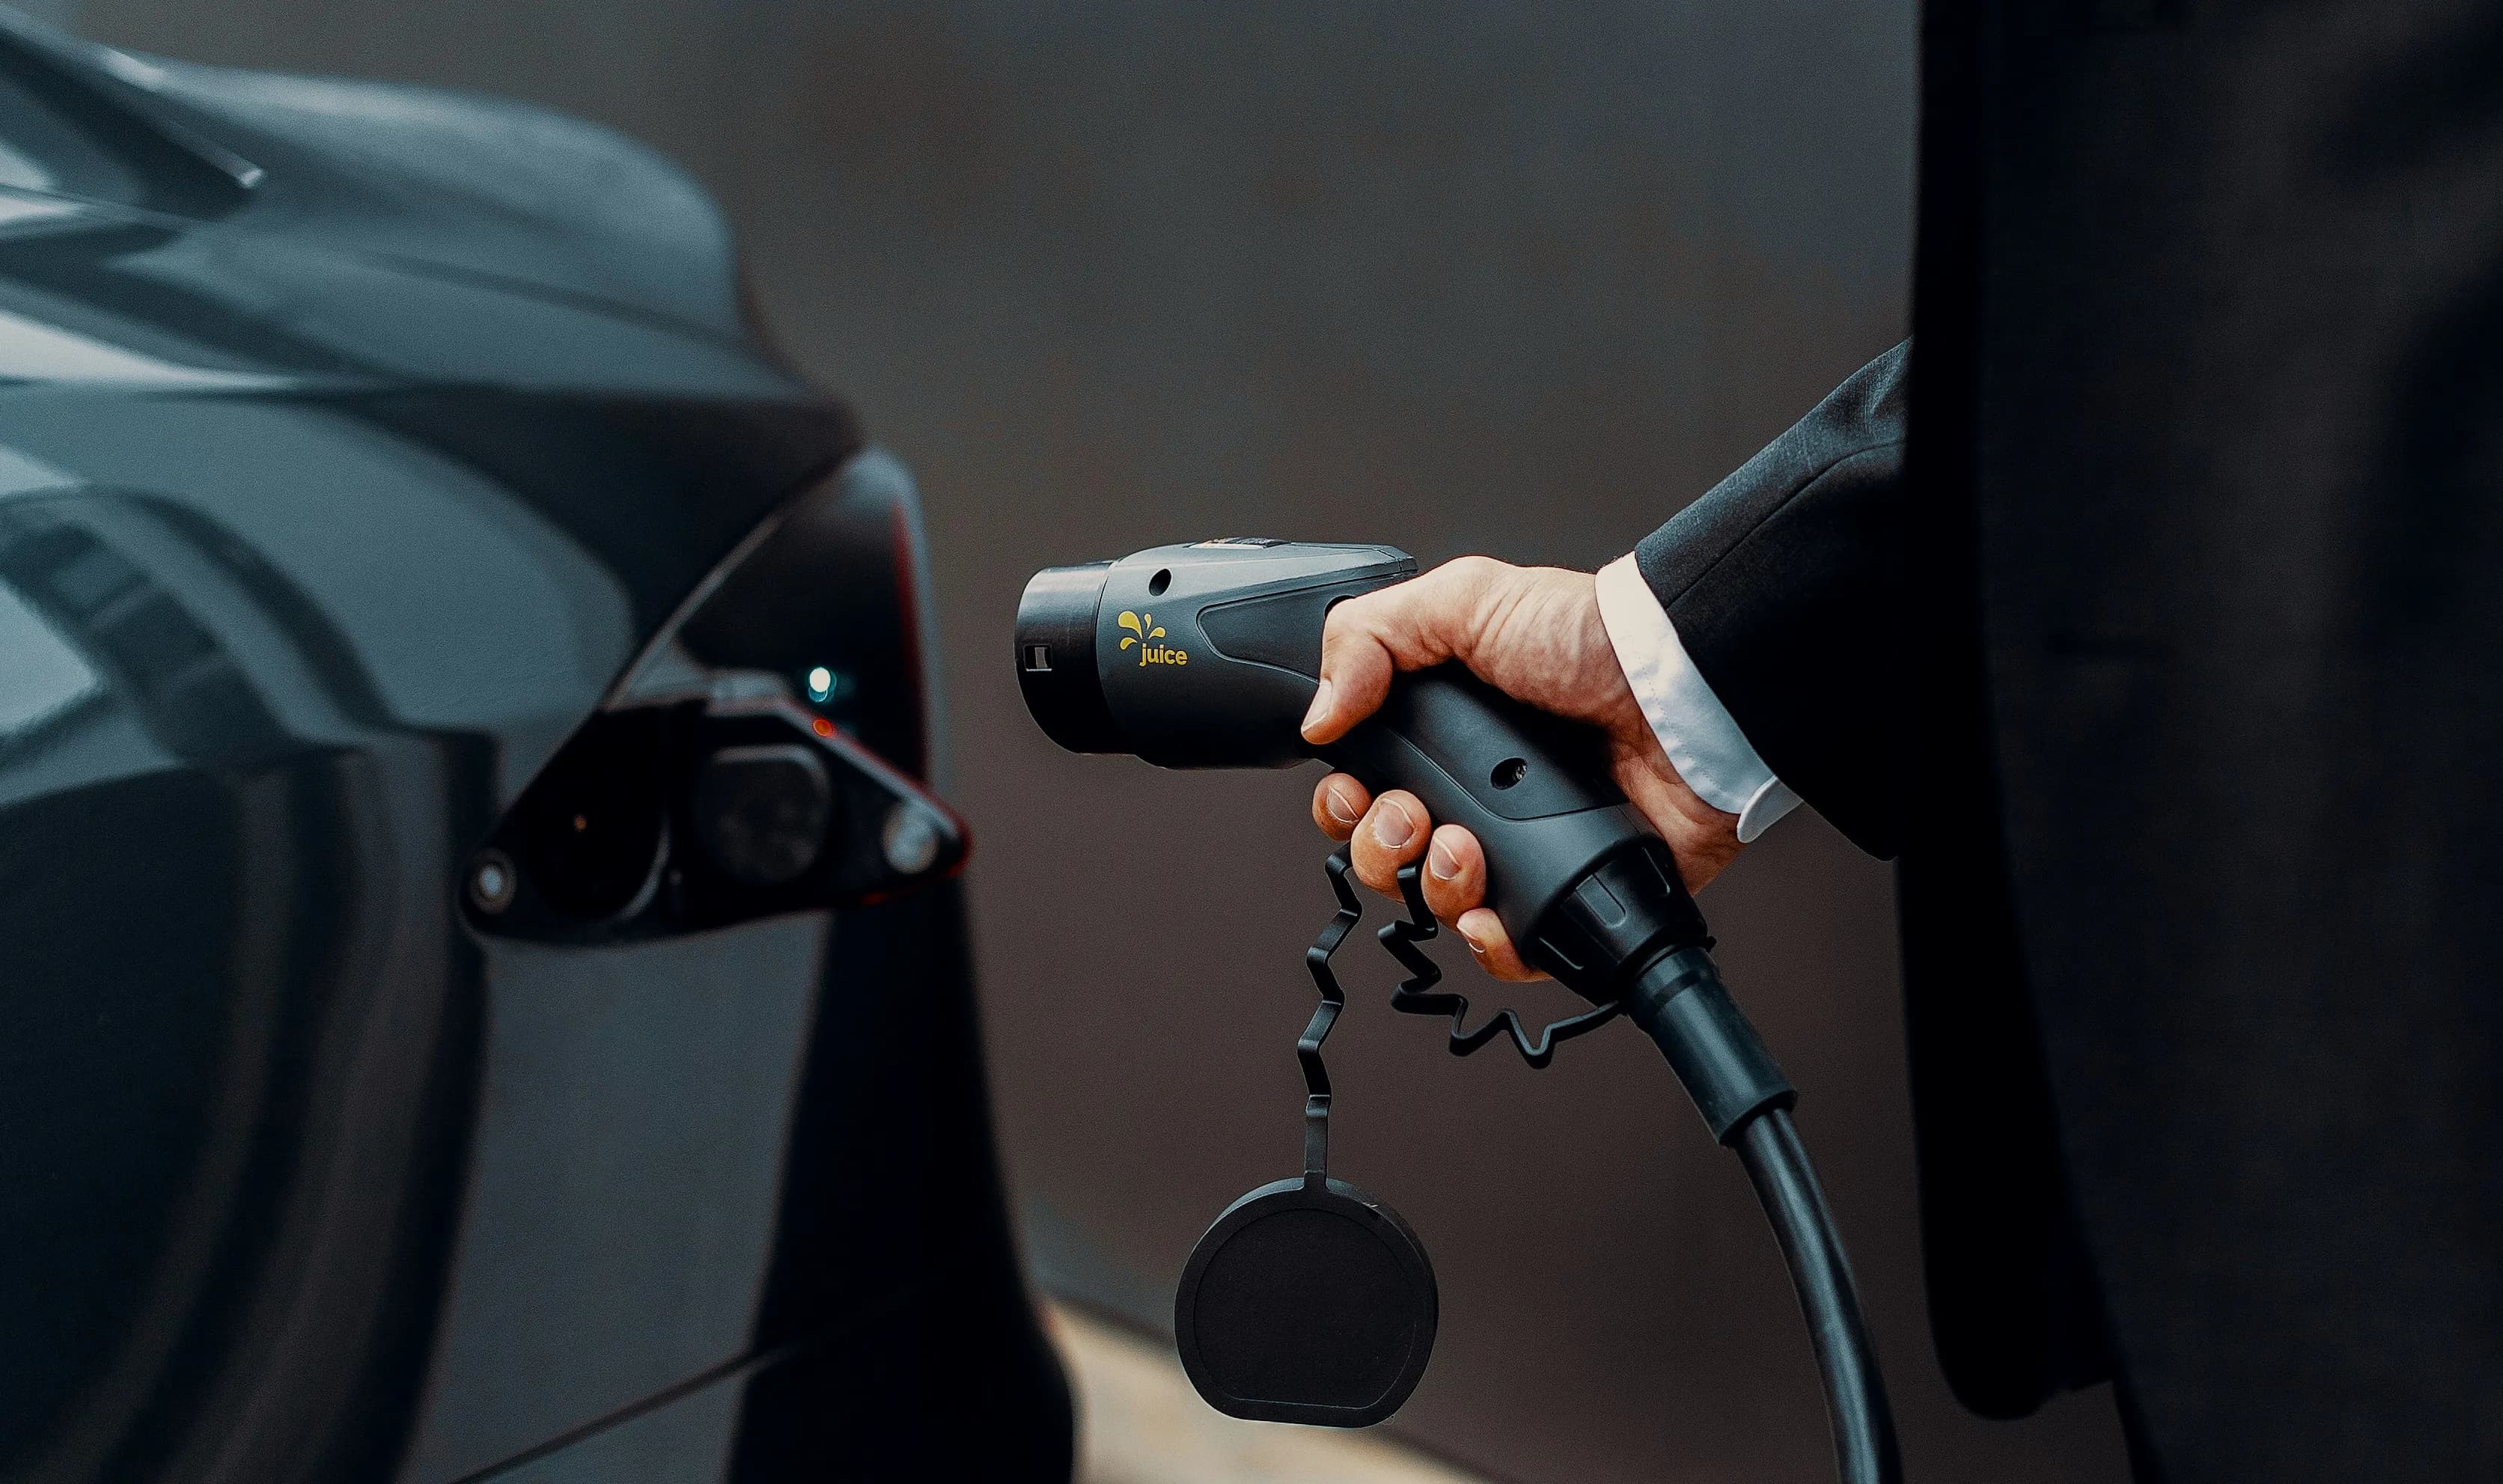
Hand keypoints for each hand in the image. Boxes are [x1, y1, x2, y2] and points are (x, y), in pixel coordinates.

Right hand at [1299, 556, 1741, 979]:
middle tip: (1413, 817)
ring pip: (1440, 907)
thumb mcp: (1465, 600)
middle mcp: (1481, 797)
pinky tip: (1493, 914)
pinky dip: (1491, 944)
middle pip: (1389, 858)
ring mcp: (1526, 849)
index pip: (1365, 790)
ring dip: (1433, 888)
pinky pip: (1512, 950)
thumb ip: (1369, 636)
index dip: (1346, 803)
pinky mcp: (1572, 892)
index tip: (1354, 790)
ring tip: (1466, 849)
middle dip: (1381, 850)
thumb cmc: (1591, 639)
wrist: (1682, 691)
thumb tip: (1317, 714)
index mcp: (1447, 736)